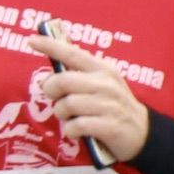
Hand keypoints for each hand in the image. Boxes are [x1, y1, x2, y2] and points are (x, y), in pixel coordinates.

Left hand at [26, 32, 150, 160]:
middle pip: (63, 81)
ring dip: (61, 114)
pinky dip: (70, 131)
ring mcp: (109, 105)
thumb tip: (46, 80)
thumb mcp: (102, 85)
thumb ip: (77, 79)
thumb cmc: (113, 107)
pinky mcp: (110, 126)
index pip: (72, 53)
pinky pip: (76, 126)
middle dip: (51, 91)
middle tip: (54, 98)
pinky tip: (77, 131)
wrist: (143, 133)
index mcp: (103, 69)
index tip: (31, 40)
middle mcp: (106, 84)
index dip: (50, 45)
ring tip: (70, 118)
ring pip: (67, 105)